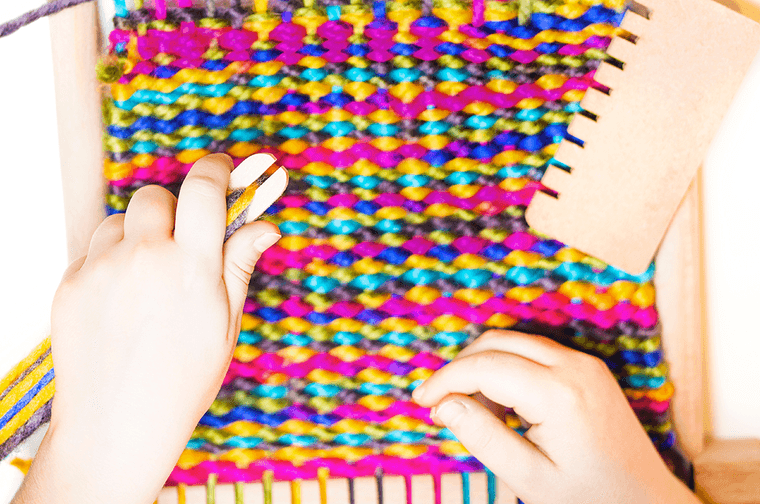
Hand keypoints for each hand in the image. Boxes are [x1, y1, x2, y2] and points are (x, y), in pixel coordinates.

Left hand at [14, 154, 280, 503]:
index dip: (216, 170)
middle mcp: (145, 259)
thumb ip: (239, 264)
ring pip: (120, 219)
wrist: (118, 424)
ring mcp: (103, 270)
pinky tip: (122, 296)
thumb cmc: (182, 380)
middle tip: (181, 241)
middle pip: (156, 196)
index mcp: (192, 268)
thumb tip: (266, 225)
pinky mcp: (72, 284)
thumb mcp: (225, 324)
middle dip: (173, 208)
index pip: (204, 188)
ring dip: (137, 232)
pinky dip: (109, 258)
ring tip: (147, 274)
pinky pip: (92, 248)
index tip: (221, 169)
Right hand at [412, 330, 698, 503]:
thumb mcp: (530, 478)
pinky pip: (535, 354)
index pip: (485, 366)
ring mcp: (585, 364)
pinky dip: (508, 370)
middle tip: (441, 406)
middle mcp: (574, 367)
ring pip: (515, 343)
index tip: (422, 402)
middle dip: (461, 368)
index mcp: (559, 394)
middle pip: (497, 342)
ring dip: (484, 368)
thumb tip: (446, 404)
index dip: (446, 380)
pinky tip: (504, 408)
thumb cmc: (592, 500)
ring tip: (476, 415)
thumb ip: (484, 438)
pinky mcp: (589, 370)